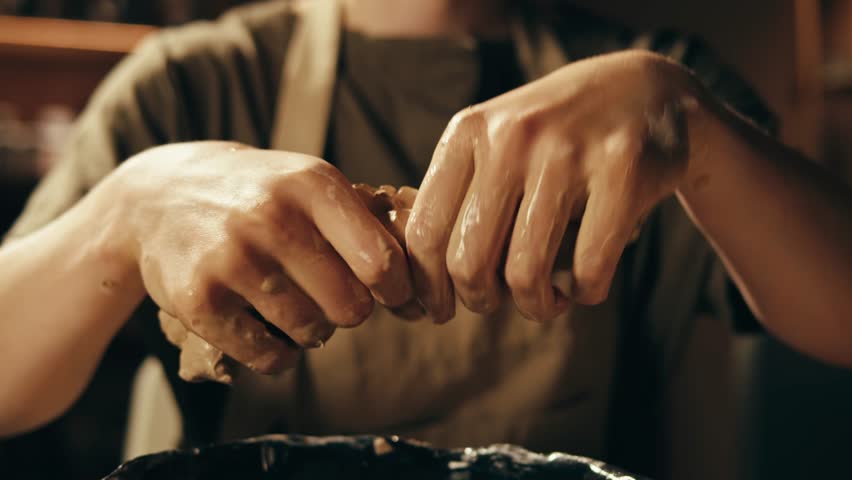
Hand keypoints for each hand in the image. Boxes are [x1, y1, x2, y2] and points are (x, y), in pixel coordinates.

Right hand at [111, 143, 411, 373]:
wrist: (160, 195)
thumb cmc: (258, 194)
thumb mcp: (309, 183)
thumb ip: (364, 224)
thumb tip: (423, 288)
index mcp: (312, 184)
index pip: (381, 261)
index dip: (395, 289)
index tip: (388, 293)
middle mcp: (272, 218)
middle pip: (351, 307)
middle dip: (349, 310)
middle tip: (331, 296)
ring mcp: (231, 260)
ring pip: (312, 333)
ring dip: (312, 330)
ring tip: (294, 304)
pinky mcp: (198, 301)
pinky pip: (269, 357)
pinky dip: (278, 354)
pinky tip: (268, 327)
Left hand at [406, 51, 694, 321]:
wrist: (645, 89)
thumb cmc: (557, 137)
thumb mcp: (496, 143)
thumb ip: (458, 196)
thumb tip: (423, 282)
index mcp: (469, 132)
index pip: (424, 233)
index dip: (429, 288)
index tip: (442, 310)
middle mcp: (512, 136)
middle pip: (468, 263)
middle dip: (480, 301)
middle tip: (498, 303)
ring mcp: (568, 152)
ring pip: (525, 273)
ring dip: (536, 306)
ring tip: (547, 300)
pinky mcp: (622, 171)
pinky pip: (588, 268)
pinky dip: (585, 292)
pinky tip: (585, 284)